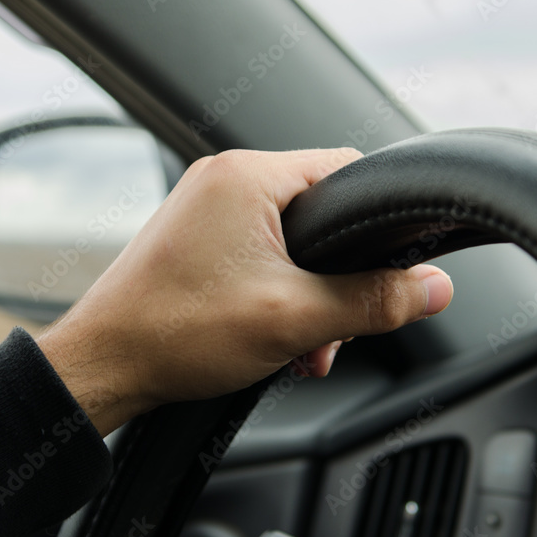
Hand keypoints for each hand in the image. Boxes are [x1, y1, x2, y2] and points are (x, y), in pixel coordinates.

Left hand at [37, 148, 453, 434]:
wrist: (102, 367)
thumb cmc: (174, 332)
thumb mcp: (293, 320)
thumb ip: (373, 301)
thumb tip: (435, 288)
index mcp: (247, 177)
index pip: (347, 170)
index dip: (377, 220)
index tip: (388, 266)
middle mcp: (224, 181)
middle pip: (322, 214)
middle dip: (339, 278)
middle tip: (332, 330)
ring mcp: (206, 210)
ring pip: (292, 243)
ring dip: (309, 296)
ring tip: (300, 348)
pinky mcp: (196, 241)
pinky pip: (260, 256)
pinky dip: (278, 295)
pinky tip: (276, 341)